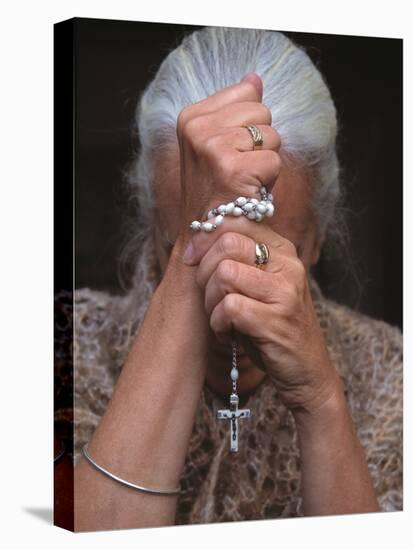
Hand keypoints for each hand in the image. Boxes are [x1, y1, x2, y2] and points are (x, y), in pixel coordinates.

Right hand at [175, 73, 280, 226]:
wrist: (209, 232)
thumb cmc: (217, 188)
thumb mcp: (218, 141)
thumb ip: (236, 107)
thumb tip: (254, 78)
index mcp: (191, 117)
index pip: (247, 92)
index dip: (249, 126)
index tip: (230, 152)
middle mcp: (197, 129)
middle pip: (262, 112)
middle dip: (259, 143)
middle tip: (239, 169)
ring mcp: (213, 147)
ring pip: (271, 136)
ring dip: (265, 162)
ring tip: (243, 180)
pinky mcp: (232, 168)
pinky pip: (274, 161)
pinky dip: (268, 180)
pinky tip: (248, 192)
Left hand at [183, 216, 342, 415]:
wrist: (306, 370)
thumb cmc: (272, 326)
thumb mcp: (259, 285)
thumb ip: (238, 258)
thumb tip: (196, 235)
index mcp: (282, 249)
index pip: (235, 221)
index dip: (204, 237)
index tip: (192, 259)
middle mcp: (287, 264)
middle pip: (226, 244)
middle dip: (204, 271)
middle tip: (208, 297)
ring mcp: (284, 292)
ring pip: (224, 274)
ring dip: (210, 300)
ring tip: (221, 318)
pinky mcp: (276, 320)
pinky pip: (228, 307)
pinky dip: (218, 323)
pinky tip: (227, 334)